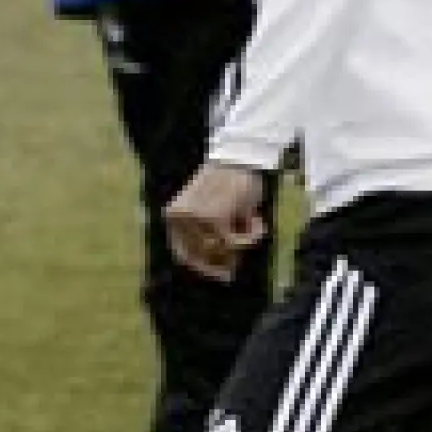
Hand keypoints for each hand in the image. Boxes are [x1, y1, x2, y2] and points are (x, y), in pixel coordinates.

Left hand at [163, 162, 269, 281]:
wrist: (243, 155)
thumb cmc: (233, 185)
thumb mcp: (218, 215)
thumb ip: (215, 240)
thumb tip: (225, 274)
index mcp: (173, 216)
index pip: (184, 254)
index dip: (204, 268)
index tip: (223, 276)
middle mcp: (178, 218)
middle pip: (204, 257)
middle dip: (229, 256)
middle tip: (247, 244)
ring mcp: (193, 219)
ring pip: (222, 252)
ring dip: (244, 242)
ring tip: (254, 221)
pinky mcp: (212, 218)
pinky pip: (235, 244)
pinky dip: (251, 236)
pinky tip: (257, 218)